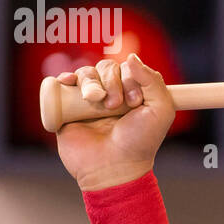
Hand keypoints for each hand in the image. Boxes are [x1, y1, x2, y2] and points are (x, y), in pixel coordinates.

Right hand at [54, 54, 175, 189]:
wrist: (113, 167)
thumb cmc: (139, 143)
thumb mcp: (160, 111)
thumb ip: (153, 81)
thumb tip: (131, 57)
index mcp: (133, 93)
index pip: (127, 68)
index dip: (130, 78)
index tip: (134, 102)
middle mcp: (111, 95)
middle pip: (106, 68)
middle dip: (111, 81)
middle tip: (115, 106)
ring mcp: (88, 102)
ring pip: (85, 74)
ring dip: (91, 82)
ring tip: (96, 102)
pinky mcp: (67, 110)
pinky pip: (63, 84)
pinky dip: (65, 78)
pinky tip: (69, 82)